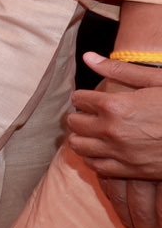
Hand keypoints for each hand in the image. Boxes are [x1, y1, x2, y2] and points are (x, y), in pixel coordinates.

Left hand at [68, 54, 161, 178]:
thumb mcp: (156, 80)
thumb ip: (120, 70)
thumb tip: (87, 57)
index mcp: (115, 106)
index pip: (79, 99)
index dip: (84, 96)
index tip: (92, 98)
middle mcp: (112, 131)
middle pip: (74, 123)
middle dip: (80, 115)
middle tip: (91, 114)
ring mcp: (120, 153)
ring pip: (78, 146)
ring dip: (81, 136)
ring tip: (92, 131)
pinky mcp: (129, 171)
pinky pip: (95, 166)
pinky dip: (93, 157)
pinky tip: (102, 149)